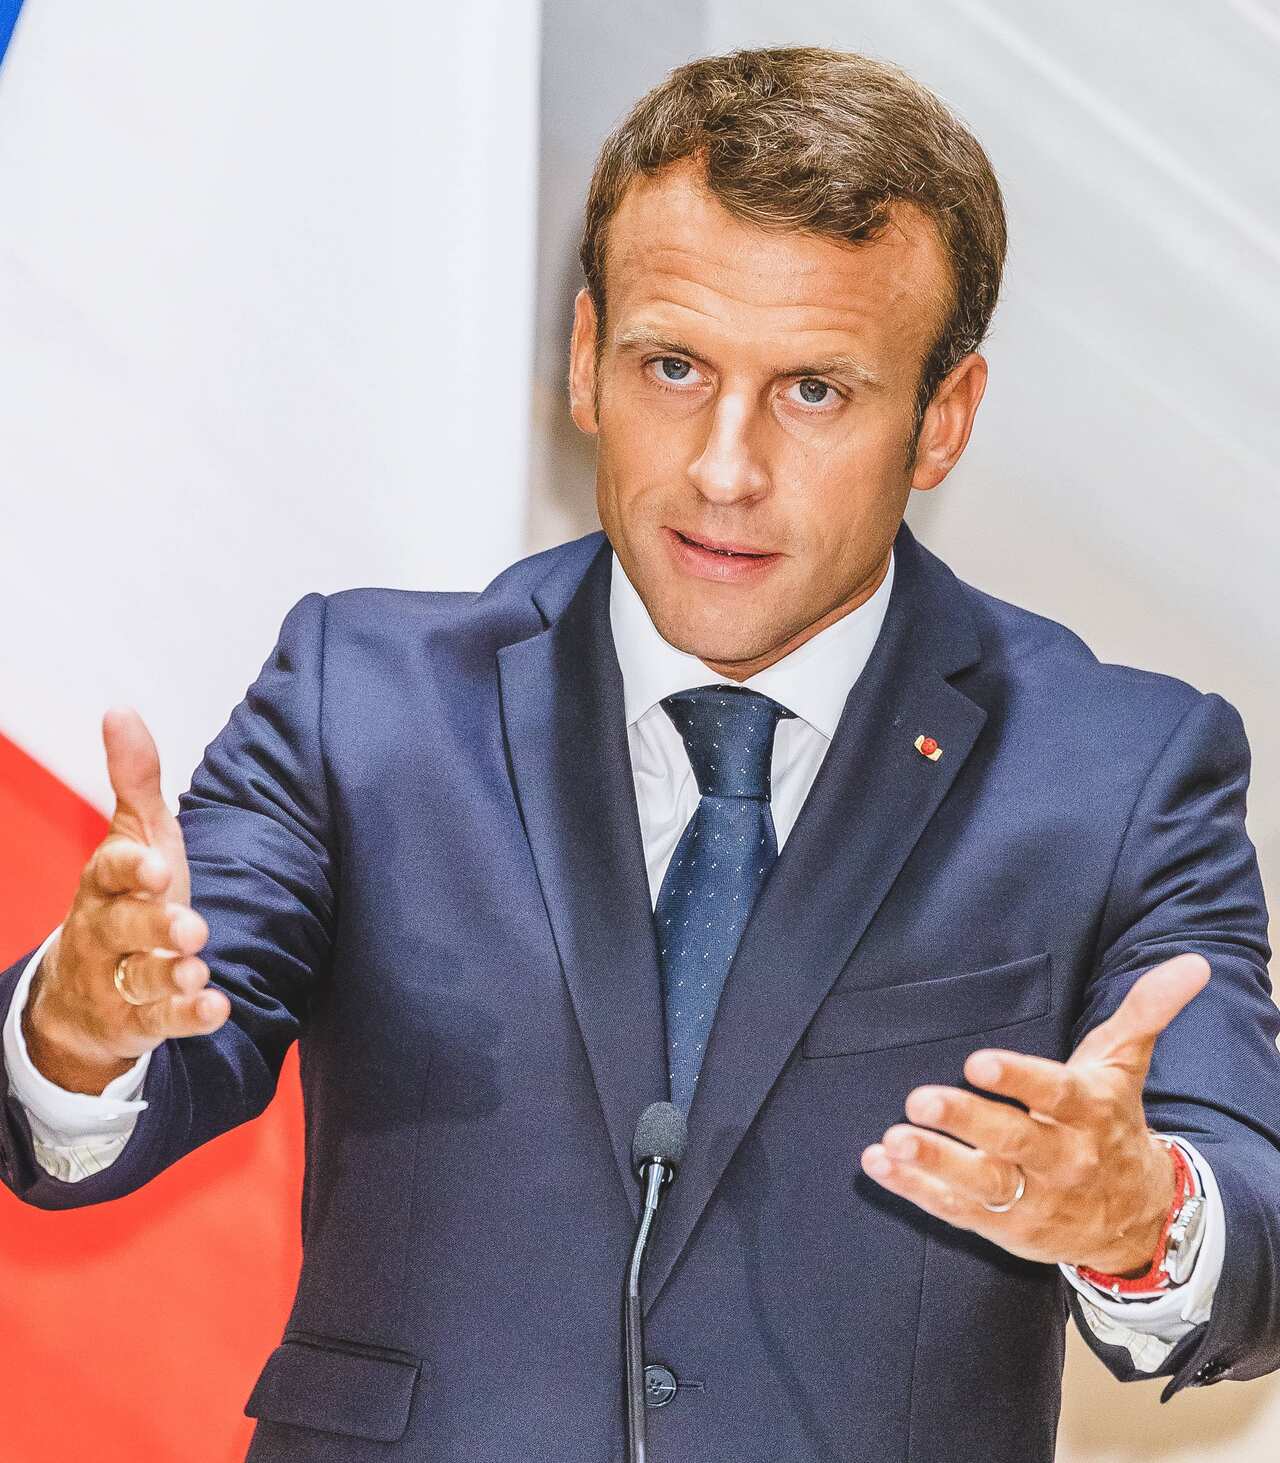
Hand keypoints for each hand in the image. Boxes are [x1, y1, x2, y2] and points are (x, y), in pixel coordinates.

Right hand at [22, 706, 229, 1093]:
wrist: (83, 988)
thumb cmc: (125, 896)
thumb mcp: (134, 836)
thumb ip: (134, 781)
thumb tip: (120, 710)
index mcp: (105, 882)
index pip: (110, 871)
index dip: (131, 869)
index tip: (158, 866)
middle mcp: (105, 930)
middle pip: (123, 928)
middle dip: (155, 926)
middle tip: (191, 928)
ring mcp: (118, 978)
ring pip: (139, 978)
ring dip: (169, 974)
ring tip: (198, 968)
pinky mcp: (139, 1018)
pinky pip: (162, 1019)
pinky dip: (187, 1016)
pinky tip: (215, 1007)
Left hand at [858, 952, 1210, 1273]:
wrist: (1136, 1220)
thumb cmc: (1112, 1123)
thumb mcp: (1125, 1066)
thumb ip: (1147, 1011)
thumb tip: (1192, 963)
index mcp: (1087, 1113)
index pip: (1054, 1095)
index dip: (1017, 1080)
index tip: (977, 1061)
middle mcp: (1061, 1159)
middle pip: (1012, 1142)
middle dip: (965, 1122)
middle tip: (919, 1097)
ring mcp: (1031, 1198)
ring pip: (981, 1184)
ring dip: (934, 1163)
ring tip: (892, 1141)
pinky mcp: (1002, 1225)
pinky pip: (956, 1210)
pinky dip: (915, 1191)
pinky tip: (877, 1163)